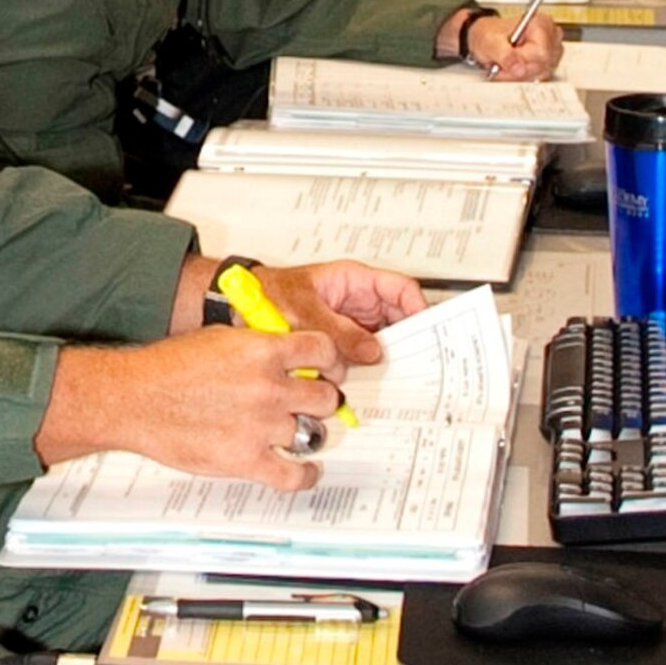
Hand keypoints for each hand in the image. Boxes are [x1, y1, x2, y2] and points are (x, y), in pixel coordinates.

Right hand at [40, 329, 348, 489]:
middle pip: (327, 396)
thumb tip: (286, 353)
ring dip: (308, 432)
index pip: (324, 350)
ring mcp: (260, 426)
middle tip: (312, 401)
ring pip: (314, 433)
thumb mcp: (219, 338)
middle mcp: (267, 387)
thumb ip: (257, 345)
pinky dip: (305, 475)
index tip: (331, 369)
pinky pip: (295, 474)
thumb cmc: (168, 367)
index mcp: (261, 349)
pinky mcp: (247, 460)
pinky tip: (305, 469)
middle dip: (321, 398)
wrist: (135, 398)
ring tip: (299, 431)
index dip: (332, 361)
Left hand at [250, 260, 428, 365]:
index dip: (419, 309)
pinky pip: (360, 357)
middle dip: (404, 342)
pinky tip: (363, 384)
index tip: (427, 334)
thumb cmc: (267, 293)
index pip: (401, 289)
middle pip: (397, 320)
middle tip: (413, 366)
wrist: (238, 305)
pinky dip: (362, 370)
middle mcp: (355, 302)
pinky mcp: (337, 344)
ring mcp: (348, 323)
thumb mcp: (304, 310)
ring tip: (387, 378)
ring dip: (381, 361)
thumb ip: (338, 332)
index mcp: (353, 280)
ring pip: (380, 343)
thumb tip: (371, 351)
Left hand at [465, 9, 563, 78]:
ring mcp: (551, 51)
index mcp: (541, 24)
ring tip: (503, 65)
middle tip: (500, 65)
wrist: (485, 36)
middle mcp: (550, 36)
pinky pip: (537, 77)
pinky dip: (521, 76)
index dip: (522, 62)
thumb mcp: (490, 41)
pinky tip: (511, 68)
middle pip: (541, 66)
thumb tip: (519, 69)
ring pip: (539, 74)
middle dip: (517, 70)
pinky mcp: (547, 63)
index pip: (541, 53)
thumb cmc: (488, 33)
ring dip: (518, 75)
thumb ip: (504, 55)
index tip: (505, 62)